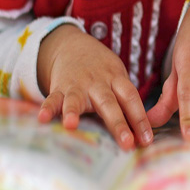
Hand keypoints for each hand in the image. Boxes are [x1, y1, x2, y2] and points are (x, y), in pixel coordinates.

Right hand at [36, 24, 153, 150]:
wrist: (73, 46)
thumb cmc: (102, 71)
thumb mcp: (118, 78)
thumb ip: (126, 103)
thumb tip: (142, 134)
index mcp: (116, 79)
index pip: (130, 98)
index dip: (140, 118)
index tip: (147, 139)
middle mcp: (97, 83)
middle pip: (108, 103)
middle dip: (118, 124)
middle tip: (127, 143)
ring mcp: (77, 85)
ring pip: (76, 99)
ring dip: (73, 111)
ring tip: (71, 125)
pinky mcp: (58, 88)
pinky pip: (52, 98)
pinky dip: (47, 108)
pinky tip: (42, 118)